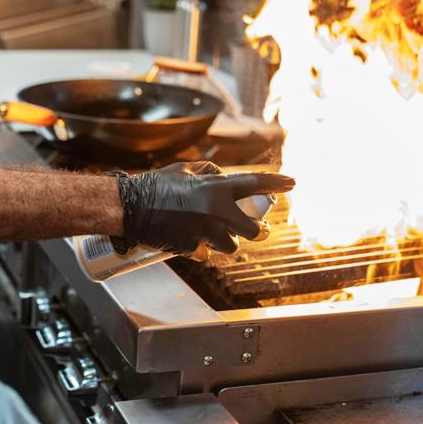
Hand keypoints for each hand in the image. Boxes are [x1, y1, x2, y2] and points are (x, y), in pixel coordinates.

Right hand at [113, 161, 294, 255]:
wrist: (131, 208)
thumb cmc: (156, 185)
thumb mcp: (185, 170)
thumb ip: (210, 173)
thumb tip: (223, 178)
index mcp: (215, 188)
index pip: (254, 183)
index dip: (276, 182)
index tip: (291, 182)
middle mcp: (215, 212)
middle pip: (253, 230)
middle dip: (259, 230)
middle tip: (260, 228)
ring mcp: (205, 233)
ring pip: (231, 245)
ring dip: (226, 240)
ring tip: (212, 231)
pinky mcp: (193, 249)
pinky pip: (207, 253)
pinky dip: (202, 248)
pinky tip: (190, 238)